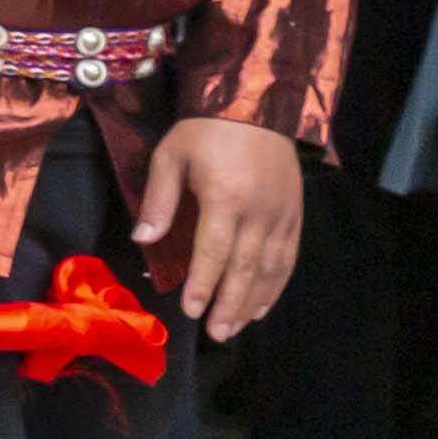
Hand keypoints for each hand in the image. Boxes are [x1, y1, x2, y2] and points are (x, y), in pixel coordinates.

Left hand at [138, 113, 305, 342]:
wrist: (256, 105)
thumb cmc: (206, 130)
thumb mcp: (170, 156)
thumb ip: (159, 200)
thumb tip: (143, 239)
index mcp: (225, 197)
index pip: (214, 251)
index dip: (203, 284)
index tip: (191, 310)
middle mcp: (259, 212)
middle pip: (246, 268)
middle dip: (229, 304)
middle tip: (216, 333)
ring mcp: (282, 214)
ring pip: (270, 268)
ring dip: (253, 301)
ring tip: (235, 327)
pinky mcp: (294, 214)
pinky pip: (288, 257)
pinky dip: (276, 284)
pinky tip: (262, 304)